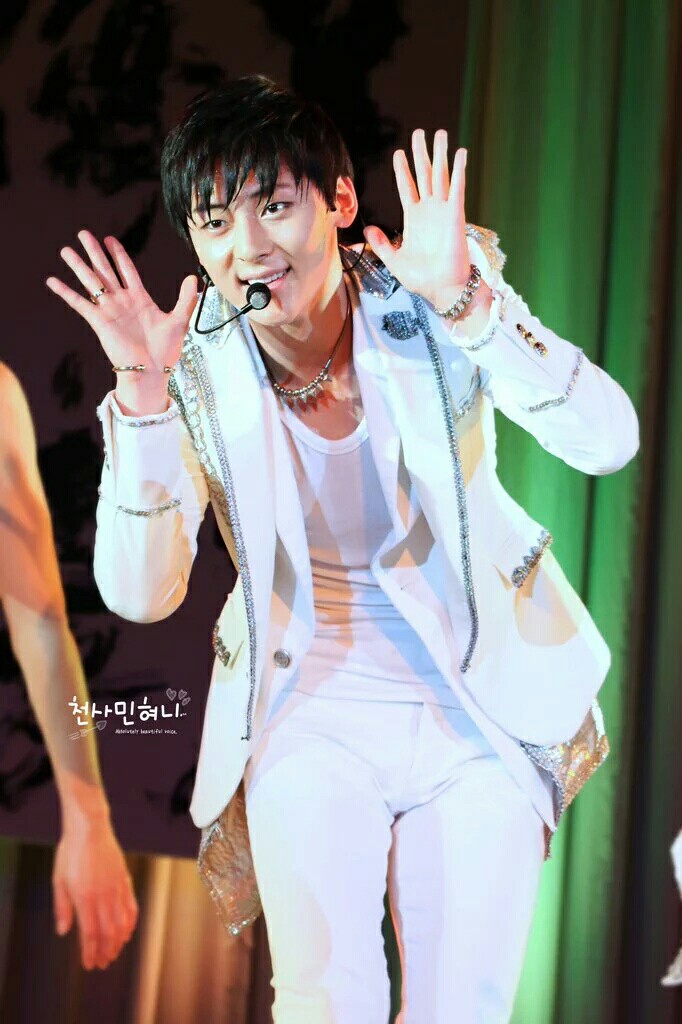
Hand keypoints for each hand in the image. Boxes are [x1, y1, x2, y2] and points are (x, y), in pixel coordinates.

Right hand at [46, 230, 197, 376]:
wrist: (152, 371)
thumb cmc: (166, 350)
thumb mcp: (179, 320)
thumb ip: (186, 299)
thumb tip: (195, 278)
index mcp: (140, 299)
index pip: (126, 269)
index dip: (118, 254)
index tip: (109, 239)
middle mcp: (122, 301)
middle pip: (105, 270)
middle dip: (94, 252)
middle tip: (83, 234)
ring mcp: (109, 310)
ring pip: (91, 282)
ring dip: (78, 266)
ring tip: (66, 250)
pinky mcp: (99, 321)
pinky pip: (80, 303)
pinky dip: (66, 292)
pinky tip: (53, 281)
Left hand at [53, 818, 137, 970]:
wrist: (90, 828)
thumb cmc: (71, 852)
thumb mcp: (59, 880)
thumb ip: (62, 908)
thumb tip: (64, 931)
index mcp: (85, 897)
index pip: (90, 933)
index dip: (90, 952)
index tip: (90, 964)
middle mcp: (103, 895)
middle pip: (108, 932)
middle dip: (106, 951)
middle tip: (103, 963)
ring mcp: (116, 887)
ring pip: (122, 922)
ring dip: (119, 940)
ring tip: (114, 951)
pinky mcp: (124, 879)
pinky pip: (131, 906)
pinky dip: (131, 922)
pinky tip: (128, 930)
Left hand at [363, 129, 471, 308]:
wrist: (441, 288)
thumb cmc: (421, 278)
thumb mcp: (394, 260)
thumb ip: (381, 245)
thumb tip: (368, 230)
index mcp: (413, 219)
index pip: (406, 187)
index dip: (402, 170)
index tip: (398, 153)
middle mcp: (428, 210)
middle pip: (424, 174)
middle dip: (421, 153)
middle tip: (419, 132)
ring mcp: (443, 210)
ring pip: (441, 176)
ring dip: (441, 155)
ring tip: (441, 134)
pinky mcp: (455, 215)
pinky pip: (457, 188)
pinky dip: (459, 170)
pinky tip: (460, 154)